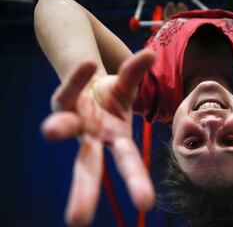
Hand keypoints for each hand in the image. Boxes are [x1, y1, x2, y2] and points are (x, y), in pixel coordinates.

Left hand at [41, 50, 155, 225]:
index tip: (145, 204)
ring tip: (51, 131)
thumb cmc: (112, 97)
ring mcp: (75, 119)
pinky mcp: (62, 100)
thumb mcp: (127, 89)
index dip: (136, 183)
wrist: (88, 86)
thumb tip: (151, 53)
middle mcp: (93, 136)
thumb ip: (136, 73)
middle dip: (85, 191)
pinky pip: (70, 88)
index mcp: (116, 138)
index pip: (128, 164)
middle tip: (78, 221)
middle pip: (89, 166)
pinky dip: (80, 77)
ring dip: (60, 129)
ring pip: (65, 129)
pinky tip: (90, 64)